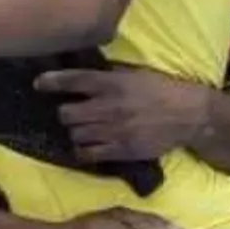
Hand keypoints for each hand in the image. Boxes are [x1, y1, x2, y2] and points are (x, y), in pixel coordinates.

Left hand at [35, 65, 213, 163]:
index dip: (52, 82)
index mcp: (112, 83)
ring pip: (75, 134)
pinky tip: (87, 146)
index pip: (73, 80)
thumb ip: (108, 75)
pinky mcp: (122, 150)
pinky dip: (83, 150)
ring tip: (83, 129)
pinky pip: (88, 154)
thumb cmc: (161, 89)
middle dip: (66, 113)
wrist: (190, 114)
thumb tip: (81, 75)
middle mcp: (109, 106)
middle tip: (72, 113)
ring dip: (75, 131)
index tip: (39, 84)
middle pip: (67, 113)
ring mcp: (114, 130)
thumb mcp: (135, 74)